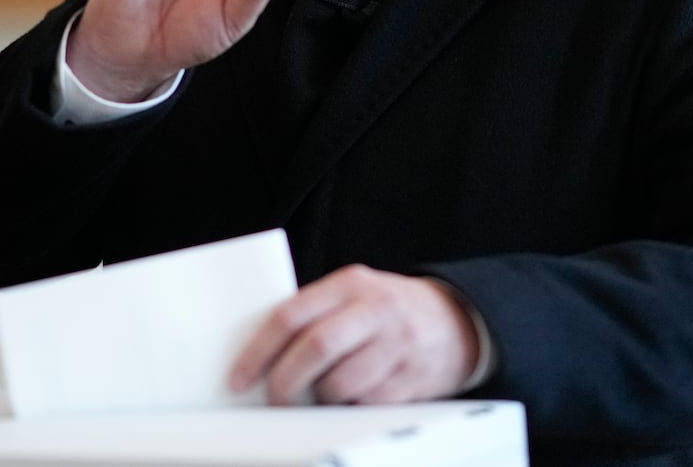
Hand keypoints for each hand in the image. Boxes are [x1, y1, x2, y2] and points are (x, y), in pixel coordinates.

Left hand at [228, 265, 479, 405]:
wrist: (453, 321)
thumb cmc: (387, 311)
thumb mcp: (354, 295)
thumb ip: (316, 314)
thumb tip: (261, 357)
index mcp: (350, 283)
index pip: (291, 315)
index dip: (258, 351)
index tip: (239, 378)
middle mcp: (375, 309)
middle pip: (316, 347)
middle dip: (285, 381)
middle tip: (274, 398)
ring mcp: (397, 343)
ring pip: (341, 382)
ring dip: (319, 400)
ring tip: (316, 399)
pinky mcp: (413, 377)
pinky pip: (367, 403)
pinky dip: (349, 409)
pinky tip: (349, 400)